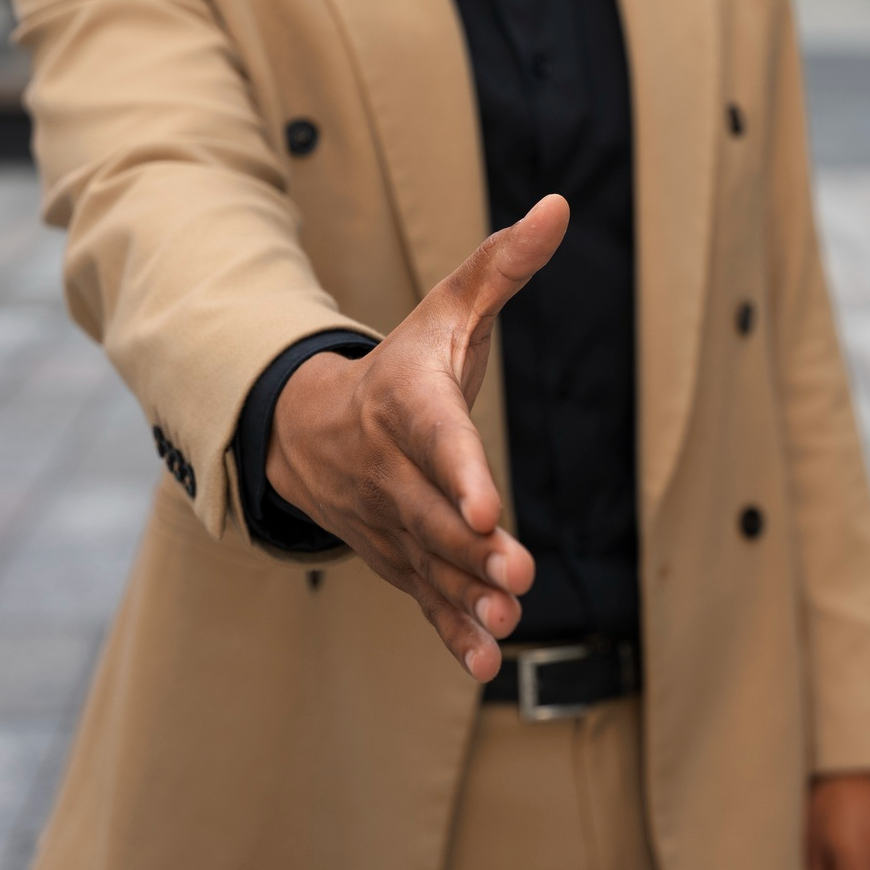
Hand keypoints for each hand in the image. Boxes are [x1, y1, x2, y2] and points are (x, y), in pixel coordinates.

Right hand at [267, 194, 569, 680]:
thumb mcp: (449, 308)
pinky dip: (449, 633)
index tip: (487, 506)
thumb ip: (503, 265)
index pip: (437, 438)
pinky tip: (484, 664)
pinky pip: (420, 598)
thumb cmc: (403, 364)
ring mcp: (389, 520)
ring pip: (428, 564)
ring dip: (465, 598)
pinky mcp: (396, 559)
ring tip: (508, 624)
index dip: (461, 472)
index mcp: (407, 403)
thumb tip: (558, 205)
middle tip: (518, 576)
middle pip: (433, 514)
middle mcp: (391, 469)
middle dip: (472, 549)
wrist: (311, 429)